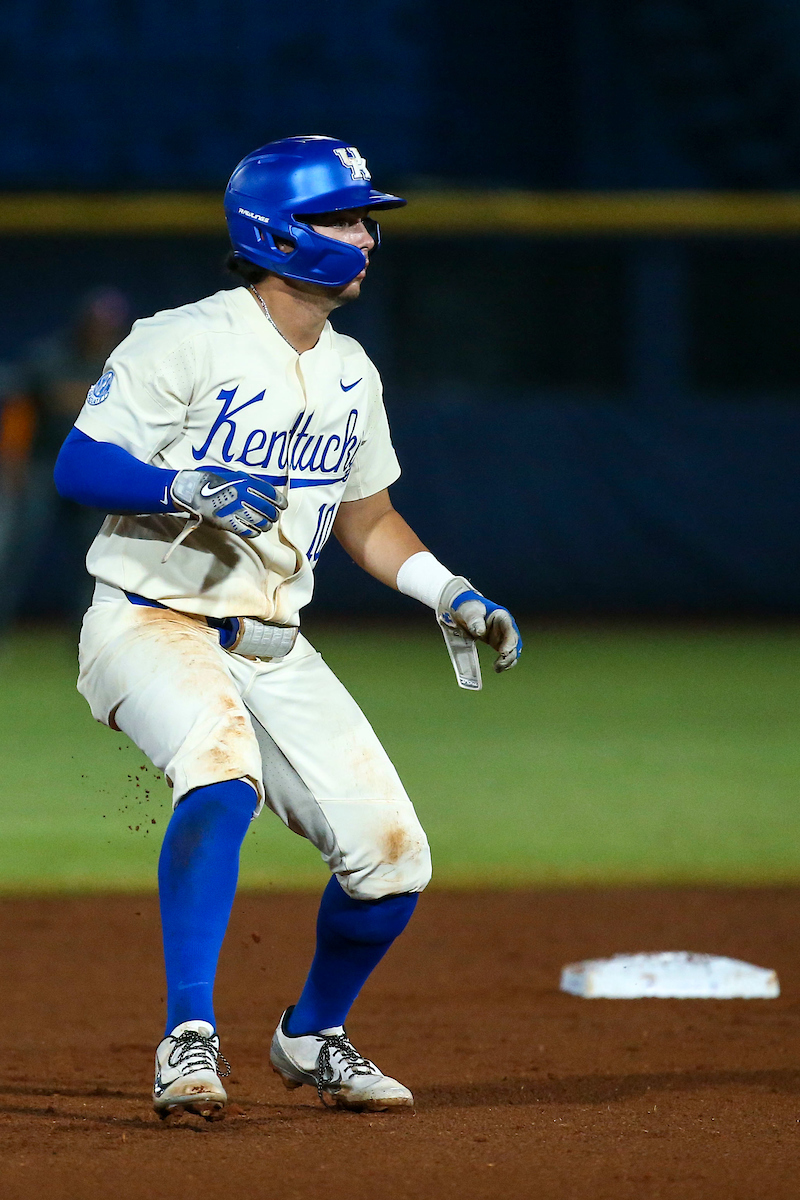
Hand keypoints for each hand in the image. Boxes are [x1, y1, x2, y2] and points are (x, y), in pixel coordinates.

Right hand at [170, 467, 286, 538]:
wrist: (190, 490)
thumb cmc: (209, 480)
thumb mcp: (231, 474)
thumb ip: (247, 481)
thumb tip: (262, 489)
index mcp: (244, 482)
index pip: (270, 493)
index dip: (279, 501)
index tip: (283, 505)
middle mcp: (243, 496)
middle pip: (267, 509)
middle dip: (273, 514)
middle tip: (274, 516)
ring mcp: (235, 510)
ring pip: (259, 521)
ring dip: (266, 524)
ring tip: (267, 525)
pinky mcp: (227, 522)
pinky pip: (247, 530)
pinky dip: (254, 532)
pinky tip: (256, 532)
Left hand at [437, 576, 521, 672]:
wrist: (465, 612)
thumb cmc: (469, 608)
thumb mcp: (470, 612)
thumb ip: (475, 620)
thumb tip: (480, 632)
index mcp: (501, 616)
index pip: (509, 627)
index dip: (509, 641)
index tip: (503, 652)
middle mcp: (506, 627)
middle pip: (514, 641)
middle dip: (509, 654)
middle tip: (499, 664)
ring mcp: (504, 636)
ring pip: (512, 650)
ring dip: (508, 661)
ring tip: (497, 669)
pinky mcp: (499, 644)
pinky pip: (506, 655)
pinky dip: (504, 663)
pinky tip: (498, 669)